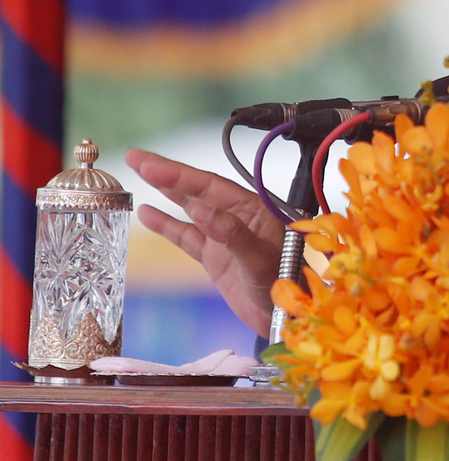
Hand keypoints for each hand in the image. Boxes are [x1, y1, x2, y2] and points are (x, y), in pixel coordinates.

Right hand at [127, 148, 285, 336]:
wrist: (284, 320)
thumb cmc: (282, 286)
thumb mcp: (259, 258)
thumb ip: (232, 234)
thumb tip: (200, 209)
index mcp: (254, 208)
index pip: (210, 185)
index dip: (178, 173)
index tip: (149, 163)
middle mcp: (238, 217)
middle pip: (197, 190)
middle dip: (166, 173)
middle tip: (134, 156)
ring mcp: (224, 236)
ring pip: (190, 208)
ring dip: (166, 192)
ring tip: (139, 172)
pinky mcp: (215, 257)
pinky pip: (186, 235)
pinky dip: (167, 224)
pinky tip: (147, 212)